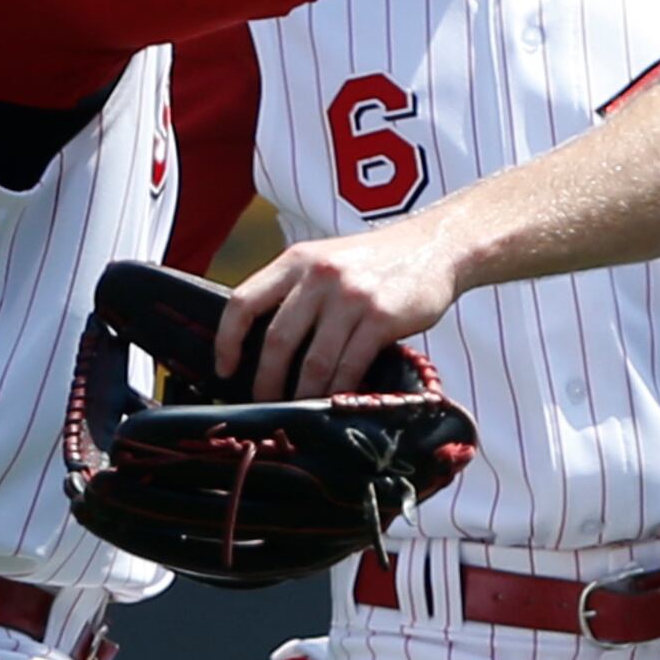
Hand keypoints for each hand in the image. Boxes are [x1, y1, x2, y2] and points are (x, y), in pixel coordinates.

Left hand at [219, 219, 465, 398]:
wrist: (434, 247)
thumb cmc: (374, 262)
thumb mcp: (325, 261)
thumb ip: (294, 291)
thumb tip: (260, 344)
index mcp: (295, 261)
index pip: (243, 302)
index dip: (227, 341)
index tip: (225, 369)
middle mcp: (318, 276)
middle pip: (277, 340)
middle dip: (266, 381)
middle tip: (264, 404)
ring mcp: (350, 297)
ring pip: (313, 361)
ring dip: (303, 395)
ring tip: (299, 412)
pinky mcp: (380, 318)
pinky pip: (350, 366)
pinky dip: (339, 391)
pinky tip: (335, 402)